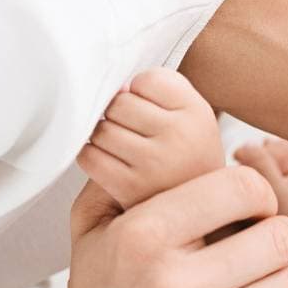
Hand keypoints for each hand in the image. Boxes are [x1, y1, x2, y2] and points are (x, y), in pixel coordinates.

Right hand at [39, 169, 287, 287]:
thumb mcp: (93, 227)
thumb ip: (124, 172)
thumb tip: (151, 120)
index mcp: (142, 237)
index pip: (243, 188)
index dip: (257, 194)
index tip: (251, 209)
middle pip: (276, 237)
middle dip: (274, 238)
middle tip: (262, 249)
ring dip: (285, 284)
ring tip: (264, 286)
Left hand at [77, 69, 222, 209]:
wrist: (198, 207)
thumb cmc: (186, 151)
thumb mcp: (191, 112)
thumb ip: (160, 86)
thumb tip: (116, 90)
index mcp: (198, 112)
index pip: (147, 80)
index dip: (142, 91)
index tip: (153, 110)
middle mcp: (180, 137)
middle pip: (120, 102)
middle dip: (119, 113)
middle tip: (134, 131)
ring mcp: (154, 163)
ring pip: (101, 129)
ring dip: (104, 136)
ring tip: (124, 147)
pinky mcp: (130, 188)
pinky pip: (89, 157)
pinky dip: (92, 157)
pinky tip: (111, 162)